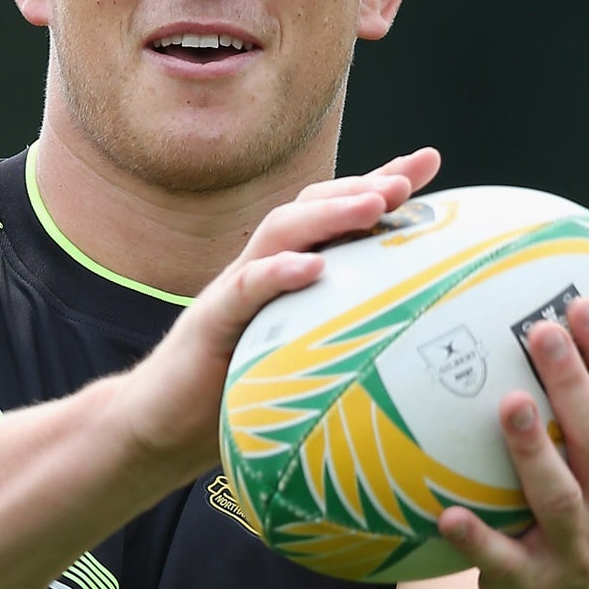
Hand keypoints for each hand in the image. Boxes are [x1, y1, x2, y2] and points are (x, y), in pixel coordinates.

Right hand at [109, 147, 442, 482]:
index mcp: (289, 276)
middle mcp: (262, 270)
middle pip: (311, 208)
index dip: (379, 183)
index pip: (336, 216)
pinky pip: (244, 289)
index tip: (428, 160)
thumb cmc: (236, 400)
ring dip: (330, 214)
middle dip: (360, 187)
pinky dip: (278, 273)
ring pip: (280, 233)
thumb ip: (344, 348)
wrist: (159, 428)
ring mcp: (233, 291)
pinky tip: (313, 267)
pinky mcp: (209, 323)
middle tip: (406, 181)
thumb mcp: (302, 365)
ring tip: (375, 204)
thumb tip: (417, 357)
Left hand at [437, 301, 588, 588]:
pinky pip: (499, 560)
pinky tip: (446, 512)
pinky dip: (476, 539)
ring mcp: (575, 552)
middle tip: (541, 331)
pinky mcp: (529, 587)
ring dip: (532, 451)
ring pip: (555, 497)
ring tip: (508, 403)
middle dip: (574, 387)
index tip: (585, 305)